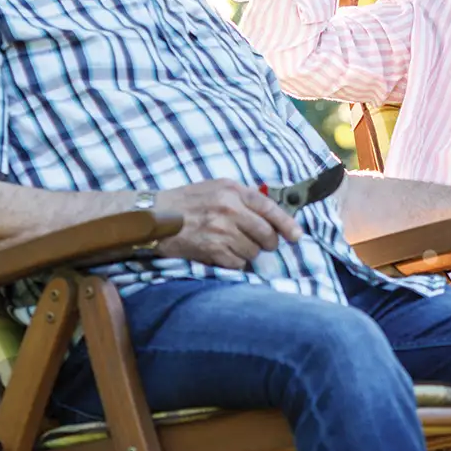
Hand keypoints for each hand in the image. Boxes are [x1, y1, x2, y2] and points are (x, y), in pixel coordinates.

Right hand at [152, 181, 302, 269]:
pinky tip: (224, 254)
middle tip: (263, 244)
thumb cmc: (186, 202)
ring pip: (253, 251)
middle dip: (269, 243)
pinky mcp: (212, 249)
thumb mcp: (216, 188)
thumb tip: (271, 215)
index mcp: (233, 191)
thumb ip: (242, 198)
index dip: (287, 224)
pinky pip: (238, 262)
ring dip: (249, 252)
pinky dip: (235, 262)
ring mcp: (221, 230)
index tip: (296, 236)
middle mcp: (229, 209)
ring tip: (234, 245)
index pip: (270, 208)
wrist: (153, 216)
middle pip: (266, 234)